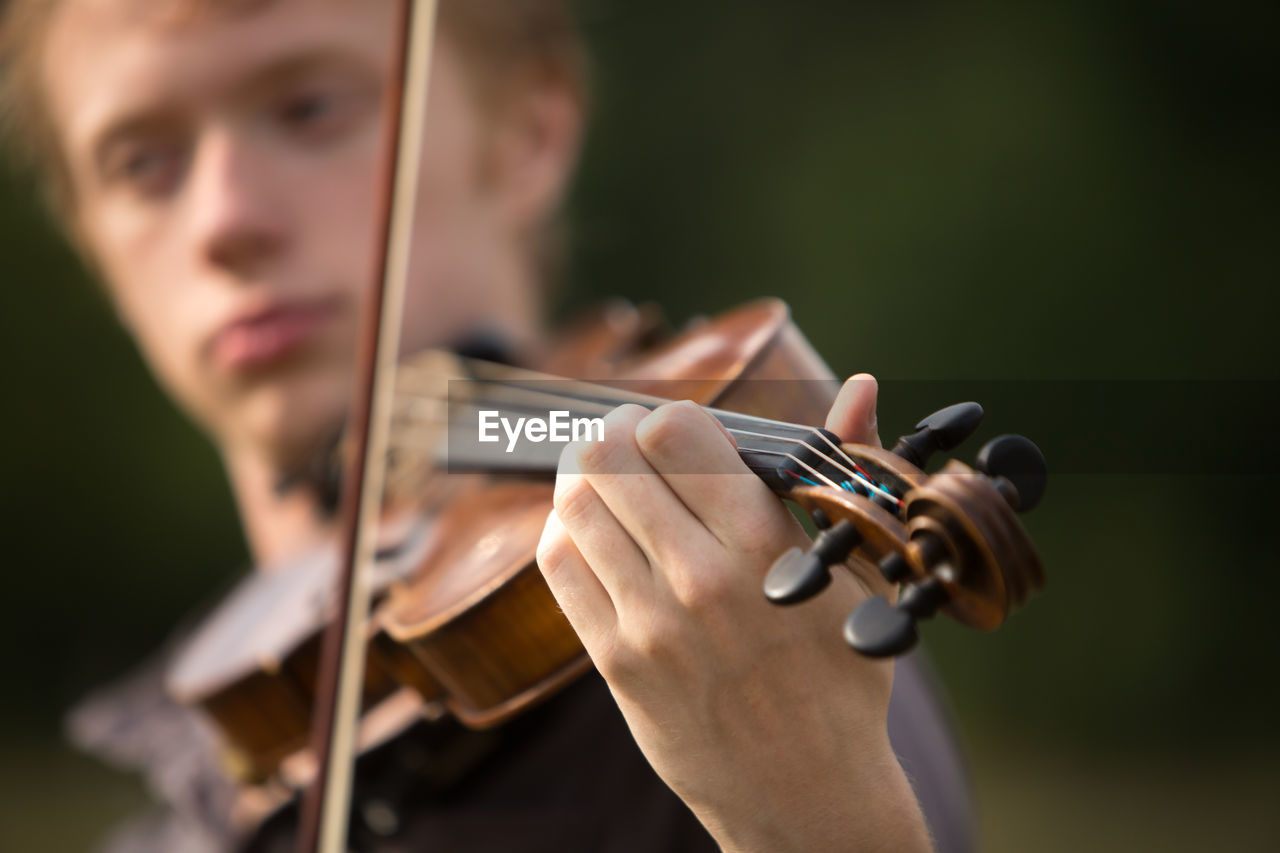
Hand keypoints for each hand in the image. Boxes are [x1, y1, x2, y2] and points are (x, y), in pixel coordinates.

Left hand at [536, 374, 931, 851]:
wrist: (807, 794)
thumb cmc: (841, 676)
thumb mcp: (857, 573)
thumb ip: (843, 472)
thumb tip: (861, 387)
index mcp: (763, 544)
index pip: (676, 433)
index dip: (667, 417)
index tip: (675, 429)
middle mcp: (699, 577)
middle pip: (609, 458)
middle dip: (613, 433)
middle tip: (628, 441)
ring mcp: (649, 622)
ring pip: (575, 506)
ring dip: (581, 475)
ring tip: (603, 476)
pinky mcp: (616, 662)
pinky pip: (560, 567)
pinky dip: (564, 531)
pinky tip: (590, 528)